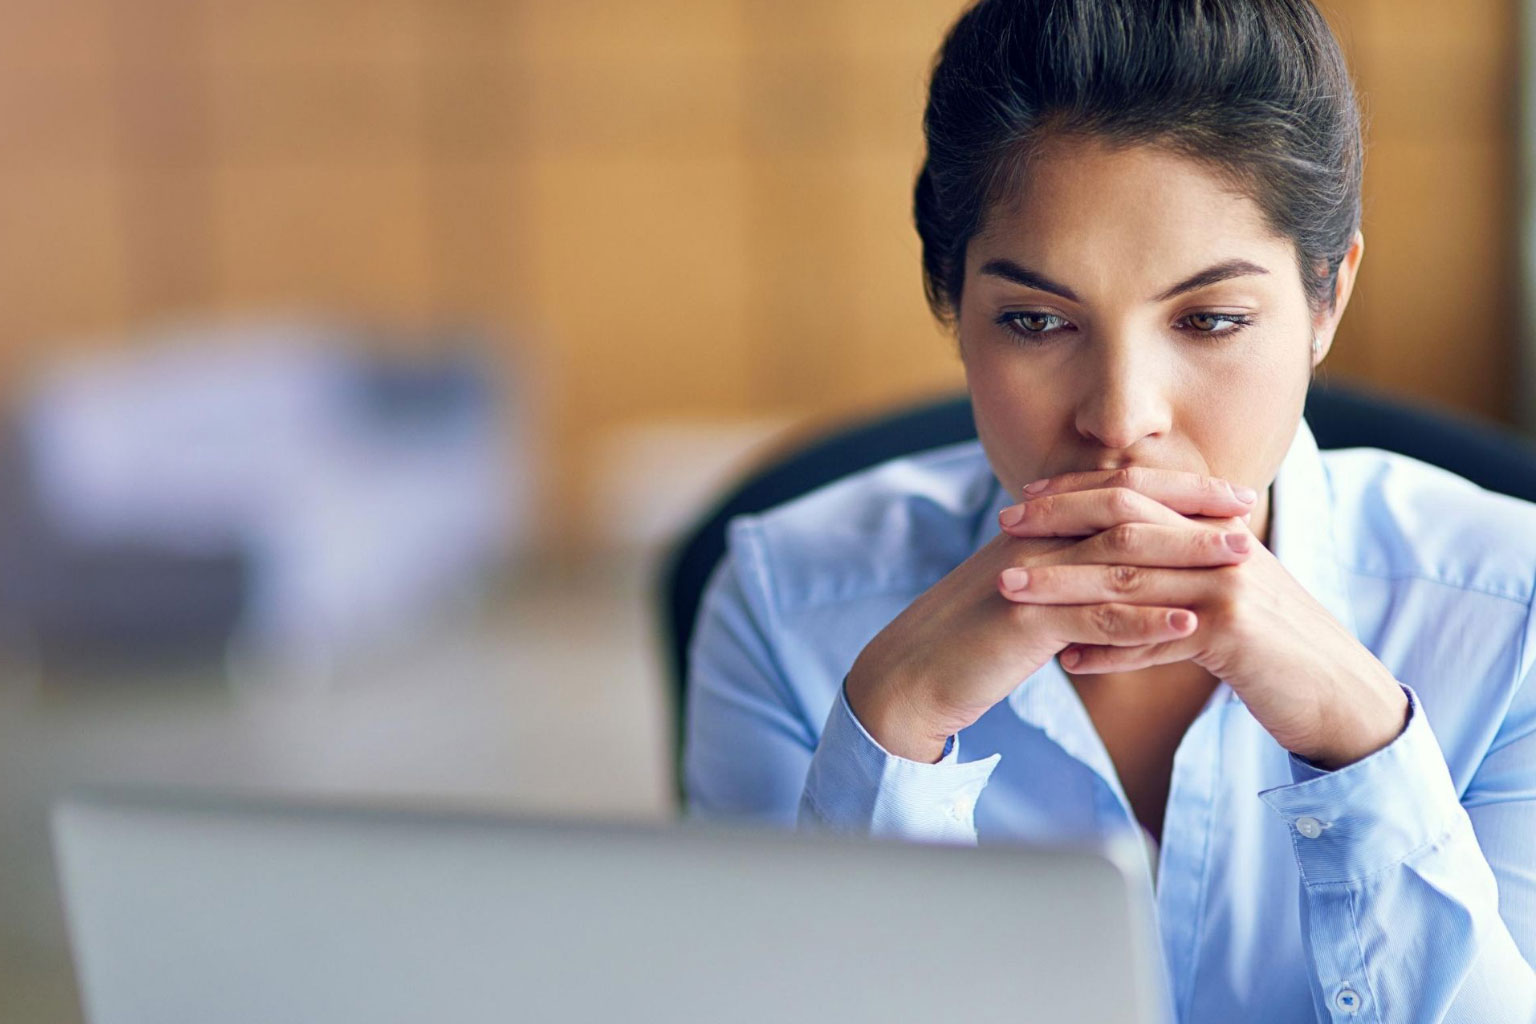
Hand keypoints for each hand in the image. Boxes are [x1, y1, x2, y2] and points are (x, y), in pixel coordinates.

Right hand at [844, 473, 1255, 761]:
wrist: (911, 674)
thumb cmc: (971, 640)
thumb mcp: (1026, 594)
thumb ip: (1069, 572)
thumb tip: (1123, 566)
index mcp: (1038, 528)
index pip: (1117, 491)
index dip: (1177, 489)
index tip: (1231, 495)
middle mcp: (1035, 540)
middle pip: (1126, 511)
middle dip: (1192, 512)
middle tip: (1249, 516)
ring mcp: (1029, 577)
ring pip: (1119, 556)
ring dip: (1185, 557)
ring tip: (1242, 564)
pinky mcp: (1024, 621)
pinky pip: (1095, 616)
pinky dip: (1147, 620)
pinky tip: (1191, 626)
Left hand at [996, 468, 1408, 768]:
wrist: (1340, 695)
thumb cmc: (1272, 651)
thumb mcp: (1219, 603)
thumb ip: (1171, 581)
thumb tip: (1104, 588)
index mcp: (1215, 530)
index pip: (1137, 494)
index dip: (1077, 492)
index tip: (1024, 499)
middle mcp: (1222, 547)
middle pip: (1126, 521)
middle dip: (1058, 521)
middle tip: (1003, 527)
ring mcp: (1230, 586)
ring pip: (1130, 579)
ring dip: (1064, 586)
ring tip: (1011, 591)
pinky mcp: (1235, 633)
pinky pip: (1156, 638)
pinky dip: (1109, 650)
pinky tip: (1068, 661)